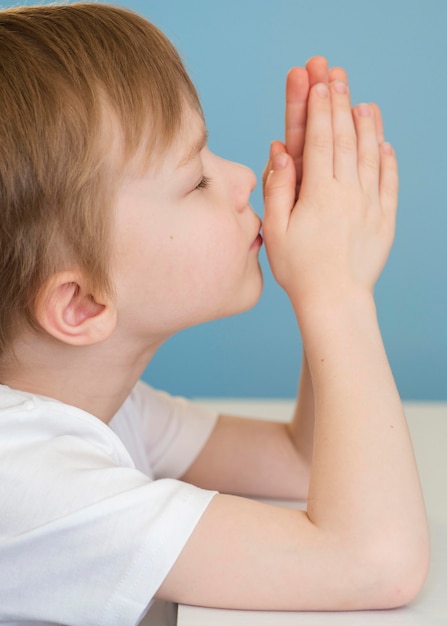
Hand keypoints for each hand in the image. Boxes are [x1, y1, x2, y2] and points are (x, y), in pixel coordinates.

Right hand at [263, 63, 397, 310]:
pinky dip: (388, 161)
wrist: (334, 300)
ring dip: (367, 126)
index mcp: (319, 193)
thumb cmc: (298, 268)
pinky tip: (385, 144)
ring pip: (371, 156)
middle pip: (345, 139)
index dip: (318, 109)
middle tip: (337, 76)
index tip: (318, 83)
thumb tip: (281, 150)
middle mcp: (349, 193)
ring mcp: (370, 205)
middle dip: (339, 105)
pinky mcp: (385, 221)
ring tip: (364, 103)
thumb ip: (278, 187)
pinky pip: (390, 183)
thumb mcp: (275, 229)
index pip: (320, 140)